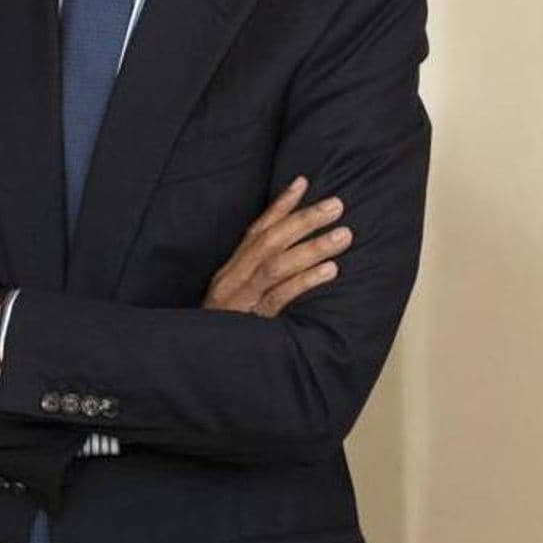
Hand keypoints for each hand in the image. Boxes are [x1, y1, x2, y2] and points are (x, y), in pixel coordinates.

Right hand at [203, 177, 350, 316]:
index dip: (279, 205)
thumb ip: (251, 277)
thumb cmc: (220, 330)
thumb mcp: (230, 298)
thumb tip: (286, 256)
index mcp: (229, 271)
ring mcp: (241, 299)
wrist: (198, 361)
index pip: (255, 230)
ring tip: (344, 235)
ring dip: (312, 247)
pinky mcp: (252, 321)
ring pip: (277, 265)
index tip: (302, 182)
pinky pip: (281, 296)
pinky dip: (305, 280)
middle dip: (304, 219)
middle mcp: (232, 279)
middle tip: (336, 205)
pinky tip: (330, 271)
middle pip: (269, 241)